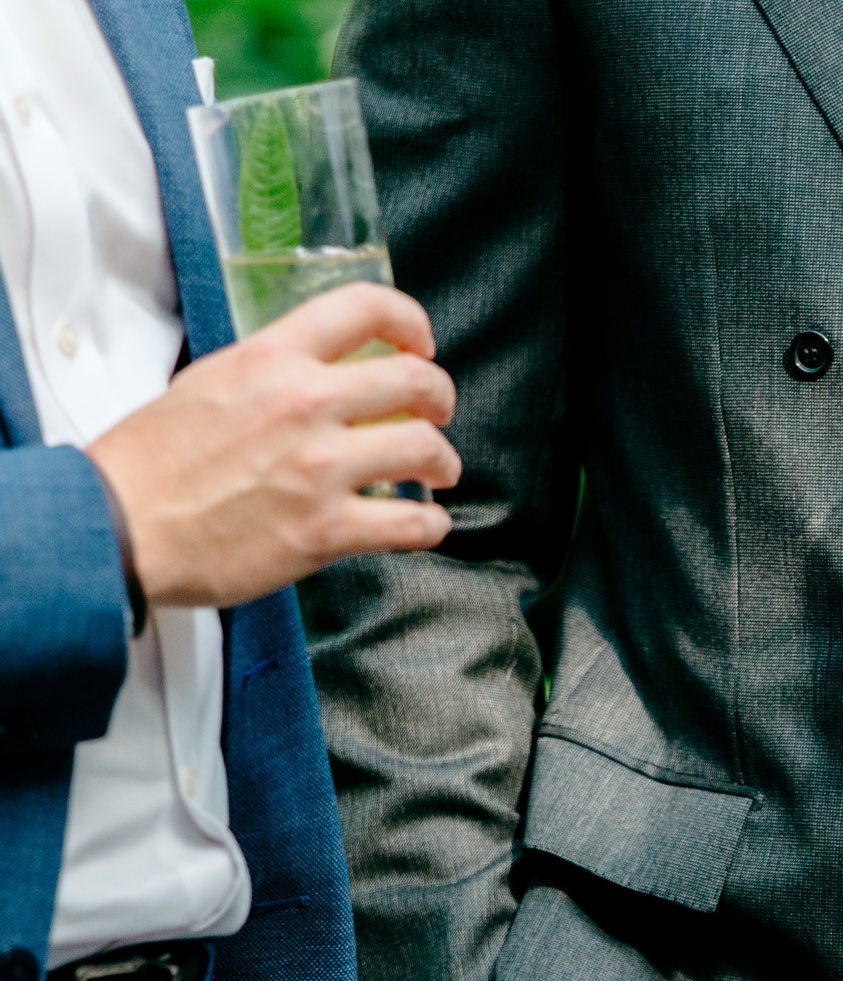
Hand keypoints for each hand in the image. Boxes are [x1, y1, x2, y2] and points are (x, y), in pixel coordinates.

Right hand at [89, 283, 461, 608]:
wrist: (117, 528)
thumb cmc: (150, 465)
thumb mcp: (207, 384)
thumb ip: (270, 374)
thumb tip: (316, 377)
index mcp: (270, 358)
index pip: (365, 308)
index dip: (410, 322)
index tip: (420, 344)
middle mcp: (303, 404)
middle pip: (417, 381)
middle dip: (440, 398)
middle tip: (436, 413)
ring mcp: (320, 468)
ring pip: (426, 449)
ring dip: (442, 462)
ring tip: (435, 472)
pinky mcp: (326, 529)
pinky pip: (412, 524)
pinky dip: (431, 526)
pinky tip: (425, 524)